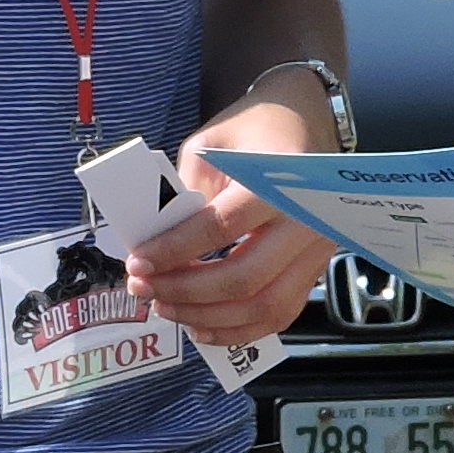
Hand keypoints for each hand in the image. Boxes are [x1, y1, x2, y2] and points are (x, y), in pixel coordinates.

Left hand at [139, 91, 333, 344]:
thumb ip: (184, 192)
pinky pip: (280, 313)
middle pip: (243, 277)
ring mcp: (316, 250)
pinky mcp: (315, 269)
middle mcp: (306, 221)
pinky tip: (202, 326)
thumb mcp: (208, 145)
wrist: (304, 123)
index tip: (137, 262)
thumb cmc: (252, 131)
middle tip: (143, 288)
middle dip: (185, 291)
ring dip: (208, 316)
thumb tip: (154, 243)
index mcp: (279, 184)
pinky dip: (239, 329)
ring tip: (166, 308)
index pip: (221, 228)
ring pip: (264, 306)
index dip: (175, 251)